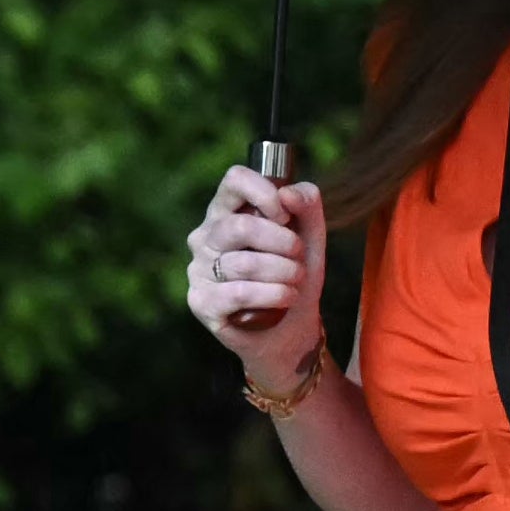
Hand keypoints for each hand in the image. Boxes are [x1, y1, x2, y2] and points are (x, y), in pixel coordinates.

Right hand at [184, 165, 327, 390]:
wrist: (291, 330)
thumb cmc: (295, 276)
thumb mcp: (310, 236)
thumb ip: (307, 204)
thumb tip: (287, 193)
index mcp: (227, 212)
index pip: (234, 180)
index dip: (265, 193)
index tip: (286, 216)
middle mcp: (206, 237)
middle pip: (241, 225)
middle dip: (283, 242)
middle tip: (298, 257)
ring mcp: (199, 270)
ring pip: (244, 263)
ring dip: (284, 273)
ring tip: (295, 282)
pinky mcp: (201, 302)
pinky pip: (239, 293)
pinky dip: (273, 295)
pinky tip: (286, 299)